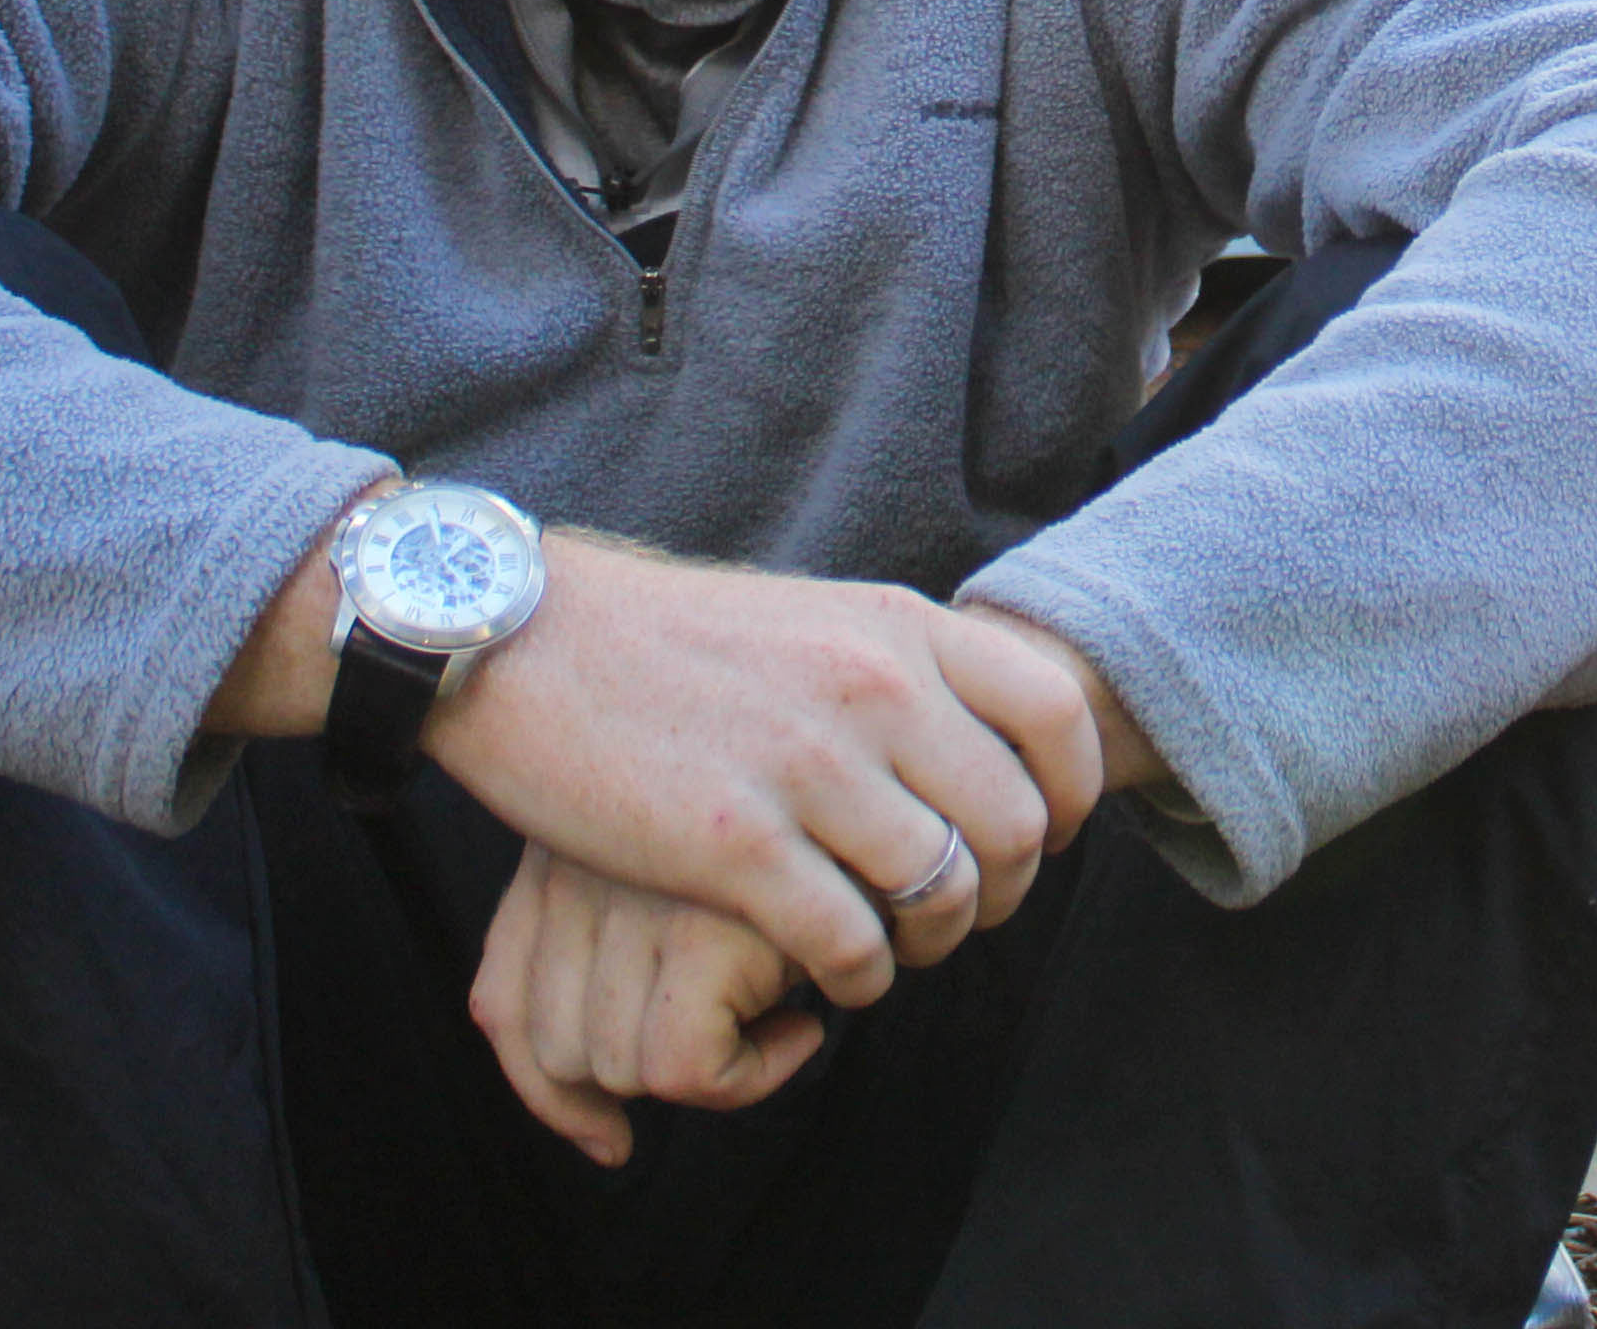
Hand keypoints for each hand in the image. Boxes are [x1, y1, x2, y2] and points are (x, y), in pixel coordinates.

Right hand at [429, 537, 1107, 1007]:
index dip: (1070, 794)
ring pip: (946, 893)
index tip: (1044, 835)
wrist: (526, 641)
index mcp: (898, 626)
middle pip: (1016, 824)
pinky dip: (860, 980)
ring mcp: (807, 768)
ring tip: (895, 950)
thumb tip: (983, 733)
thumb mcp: (818, 616)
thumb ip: (902, 667)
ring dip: (933, 943)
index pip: (1057, 713)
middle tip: (960, 915)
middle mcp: (872, 689)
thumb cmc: (673, 641)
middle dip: (1004, 892)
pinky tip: (831, 979)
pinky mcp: (735, 846)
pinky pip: (853, 944)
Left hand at [470, 844, 825, 1163]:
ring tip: (784, 1012)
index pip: (501, 1004)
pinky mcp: (707, 929)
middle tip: (735, 1032)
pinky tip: (812, 1017)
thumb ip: (623, 955)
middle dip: (643, 1076)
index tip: (608, 1130)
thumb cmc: (808, 809)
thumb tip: (603, 1143)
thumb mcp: (697, 863)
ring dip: (710, 1071)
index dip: (548, 1091)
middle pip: (553, 1050)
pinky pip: (687, 1071)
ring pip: (619, 1068)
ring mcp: (640, 898)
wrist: (900, 741)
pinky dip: (757, 1072)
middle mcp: (582, 868)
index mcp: (567, 844)